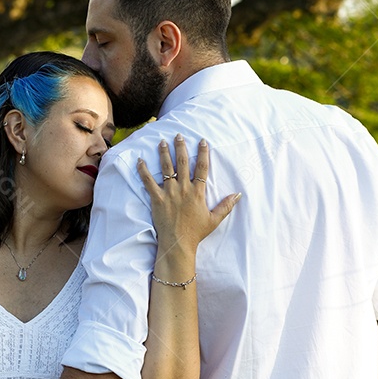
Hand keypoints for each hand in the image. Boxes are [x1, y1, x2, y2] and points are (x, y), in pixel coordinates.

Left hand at [138, 135, 239, 256]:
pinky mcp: (157, 199)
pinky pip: (148, 182)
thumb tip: (238, 195)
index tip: (202, 141)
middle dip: (181, 147)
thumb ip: (226, 206)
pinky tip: (139, 160)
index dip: (203, 153)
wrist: (178, 243)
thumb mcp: (214, 219)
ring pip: (166, 168)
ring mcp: (169, 193)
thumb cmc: (196, 233)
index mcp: (198, 192)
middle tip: (178, 135)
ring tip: (161, 142)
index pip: (202, 168)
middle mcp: (184, 189)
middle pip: (183, 163)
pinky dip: (143, 171)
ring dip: (164, 153)